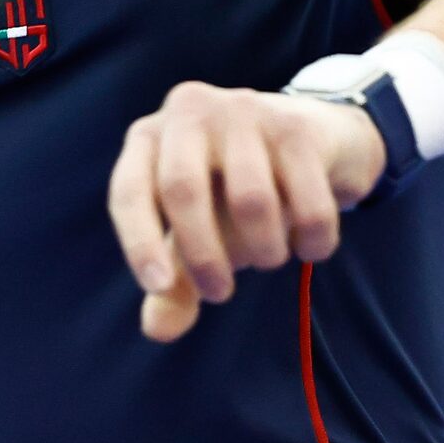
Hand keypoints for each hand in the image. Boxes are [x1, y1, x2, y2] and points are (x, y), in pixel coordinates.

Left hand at [107, 83, 386, 343]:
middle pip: (183, 191)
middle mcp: (189, 113)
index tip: (160, 289)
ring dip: (263, 250)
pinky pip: (307, 203)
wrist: (314, 141)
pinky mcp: (296, 126)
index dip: (139, 243)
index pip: (129, 192)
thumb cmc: (234, 192)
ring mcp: (243, 111)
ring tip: (269, 259)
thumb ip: (176, 282)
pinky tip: (311, 248)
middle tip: (220, 296)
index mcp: (149, 139)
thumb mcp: (198, 232)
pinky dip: (312, 241)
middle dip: (202, 256)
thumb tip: (157, 331)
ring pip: (250, 200)